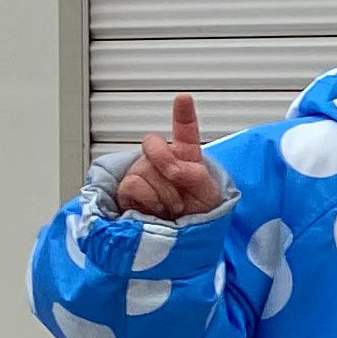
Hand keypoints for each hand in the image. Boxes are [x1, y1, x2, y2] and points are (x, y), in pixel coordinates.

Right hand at [114, 94, 225, 221]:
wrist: (180, 238)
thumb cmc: (196, 214)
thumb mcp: (209, 194)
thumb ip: (196, 174)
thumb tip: (174, 168)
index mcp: (186, 156)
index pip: (185, 130)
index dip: (183, 114)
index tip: (183, 98)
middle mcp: (160, 160)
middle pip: (153, 144)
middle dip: (168, 164)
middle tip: (178, 185)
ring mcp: (142, 173)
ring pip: (144, 169)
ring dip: (163, 193)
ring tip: (170, 207)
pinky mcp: (127, 190)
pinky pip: (134, 184)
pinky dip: (149, 199)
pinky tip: (155, 209)